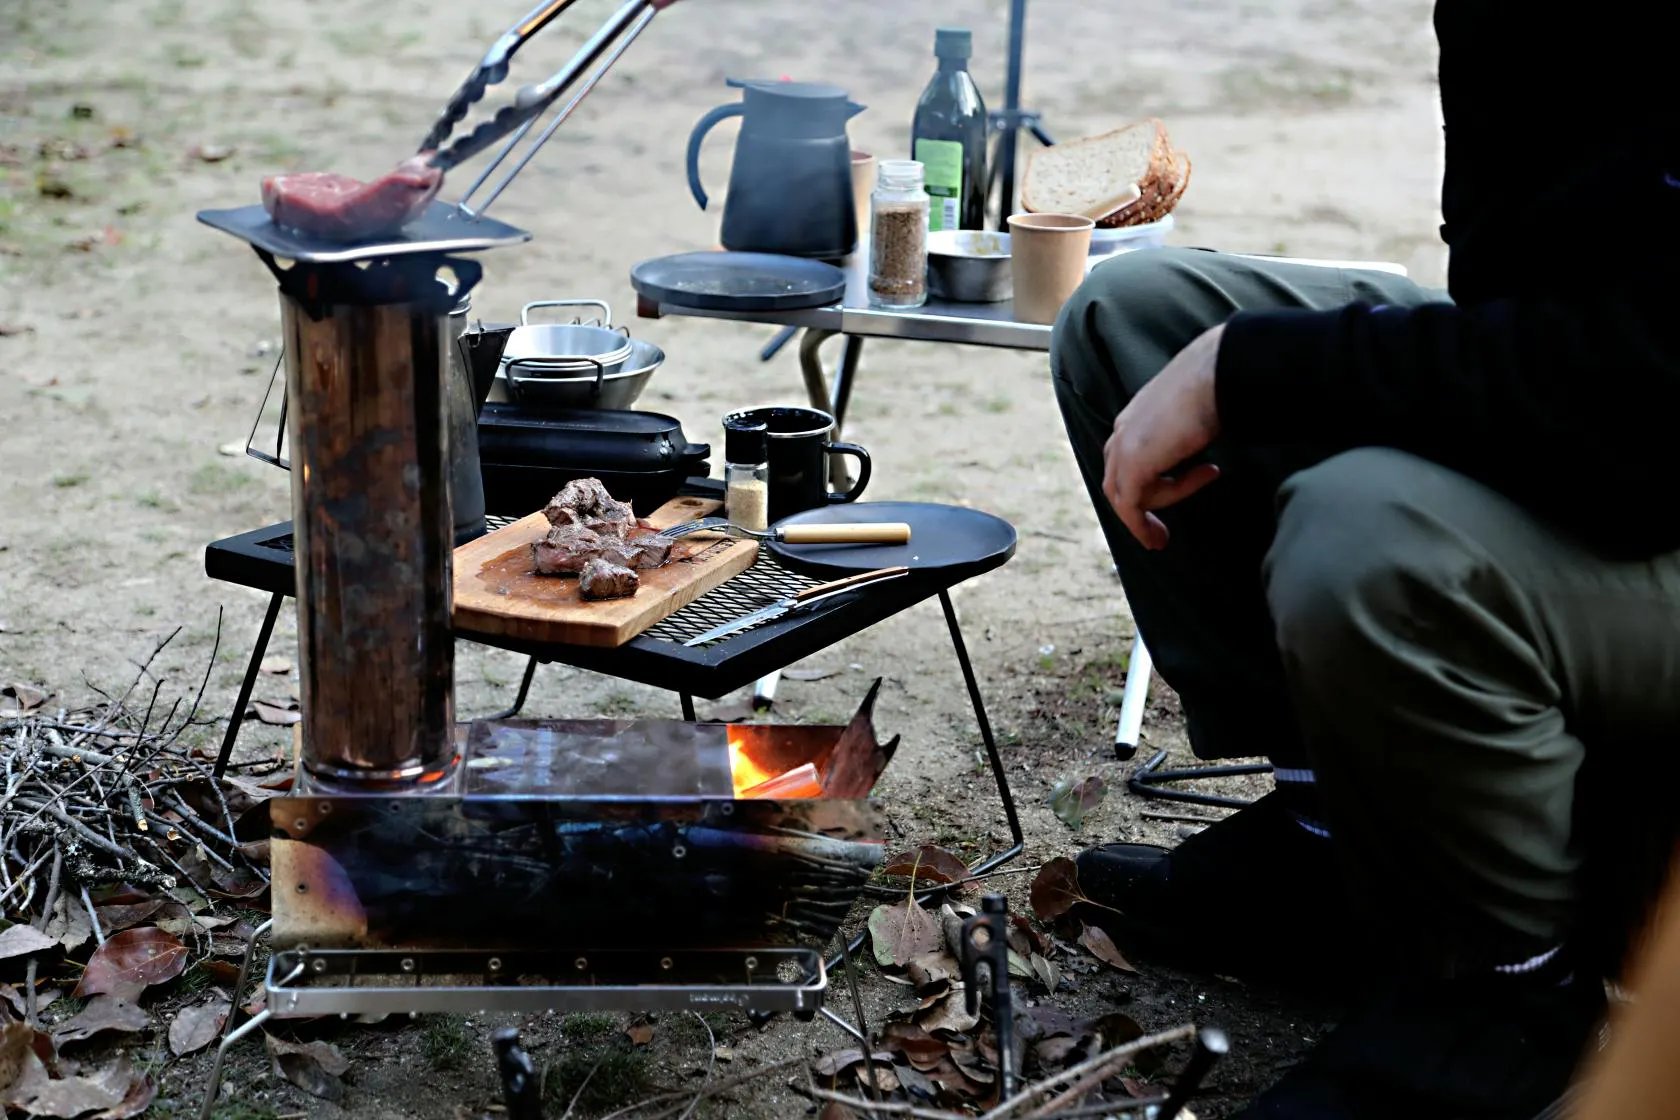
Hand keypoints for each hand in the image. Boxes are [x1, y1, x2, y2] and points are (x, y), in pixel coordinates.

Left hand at [1102, 324, 1224, 549]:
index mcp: (1135, 416)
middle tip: (1157, 534)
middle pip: (1118, 480)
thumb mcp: (1195, 414)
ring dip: (1146, 517)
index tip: (1166, 502)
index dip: (1145, 484)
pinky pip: (1130, 506)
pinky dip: (1141, 525)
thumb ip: (1187, 433)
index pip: (1127, 458)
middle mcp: (1123, 430)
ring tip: (1165, 535)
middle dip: (1136, 508)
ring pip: (1125, 495)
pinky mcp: (1132, 464)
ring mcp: (1124, 446)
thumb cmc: (1216, 386)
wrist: (1215, 373)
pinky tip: (1161, 535)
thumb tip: (1202, 439)